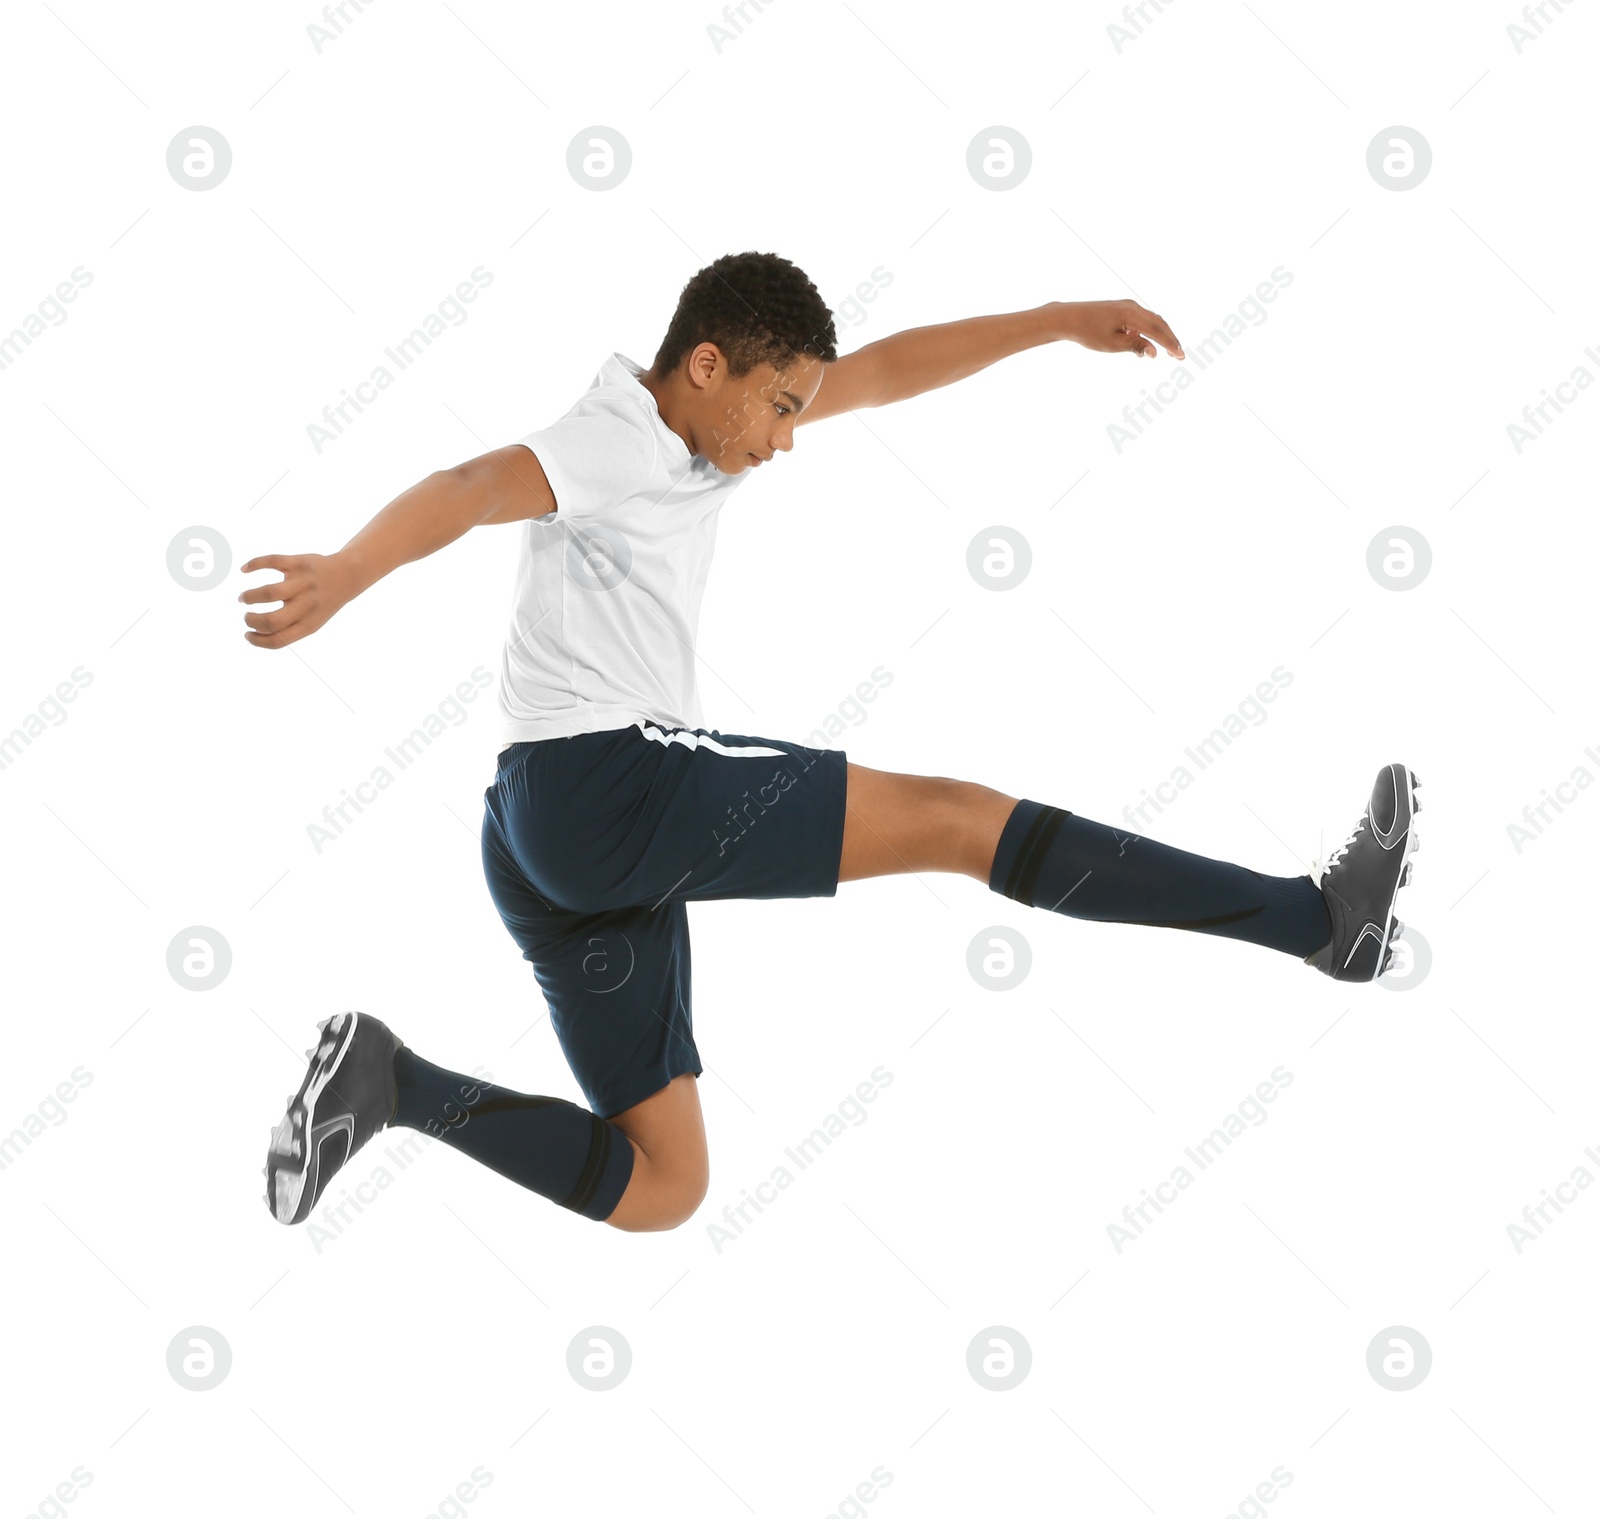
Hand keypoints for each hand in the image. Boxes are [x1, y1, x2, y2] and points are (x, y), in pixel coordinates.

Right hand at [238, 552, 358, 648]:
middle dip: (252, 620)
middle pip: (273, 620)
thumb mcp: (312, 621)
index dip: (257, 641)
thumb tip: (255, 633)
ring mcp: (303, 583)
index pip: (279, 639)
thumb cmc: (321, 602)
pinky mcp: (299, 563)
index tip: (247, 634)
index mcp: (309, 623)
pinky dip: (254, 564)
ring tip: (245, 598)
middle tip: (246, 616)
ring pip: (270, 592)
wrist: (347, 576)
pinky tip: (244, 570)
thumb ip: (289, 628)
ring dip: (250, 597)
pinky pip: (272, 561)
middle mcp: (307, 604)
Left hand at [1056, 299, 1183, 359]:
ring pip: (1151, 320)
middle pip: (1158, 323)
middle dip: (1170, 339)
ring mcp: (1127, 306)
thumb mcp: (1111, 344)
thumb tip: (1154, 353)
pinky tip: (1145, 345)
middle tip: (1179, 355)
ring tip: (1168, 351)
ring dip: (1160, 335)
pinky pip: (1140, 320)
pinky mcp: (1121, 309)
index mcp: (1131, 314)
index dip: (1170, 343)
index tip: (1180, 356)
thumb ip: (1135, 347)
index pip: (1157, 330)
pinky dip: (1148, 331)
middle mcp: (1132, 306)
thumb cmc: (1087, 332)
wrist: (1068, 318)